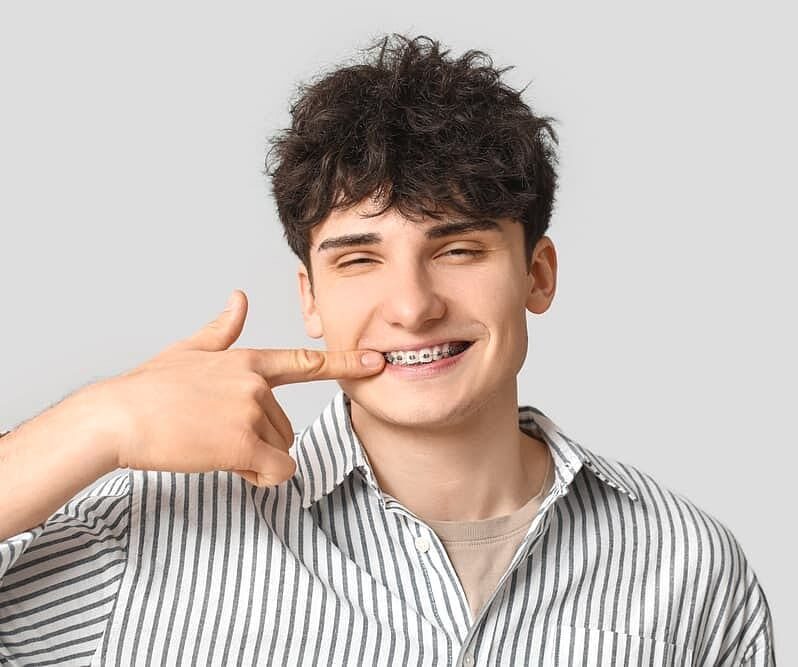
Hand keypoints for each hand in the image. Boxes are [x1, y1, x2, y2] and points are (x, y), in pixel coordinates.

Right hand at [95, 289, 384, 486]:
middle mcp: (256, 384)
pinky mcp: (243, 444)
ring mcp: (251, 412)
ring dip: (253, 458)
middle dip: (260, 439)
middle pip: (287, 425)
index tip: (376, 361)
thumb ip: (222, 330)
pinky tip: (230, 466)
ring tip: (212, 445)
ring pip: (279, 449)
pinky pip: (277, 471)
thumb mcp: (188, 351)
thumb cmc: (148, 389)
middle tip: (217, 436)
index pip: (306, 361)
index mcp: (247, 361)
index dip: (345, 362)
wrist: (117, 417)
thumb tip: (239, 298)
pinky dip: (261, 477)